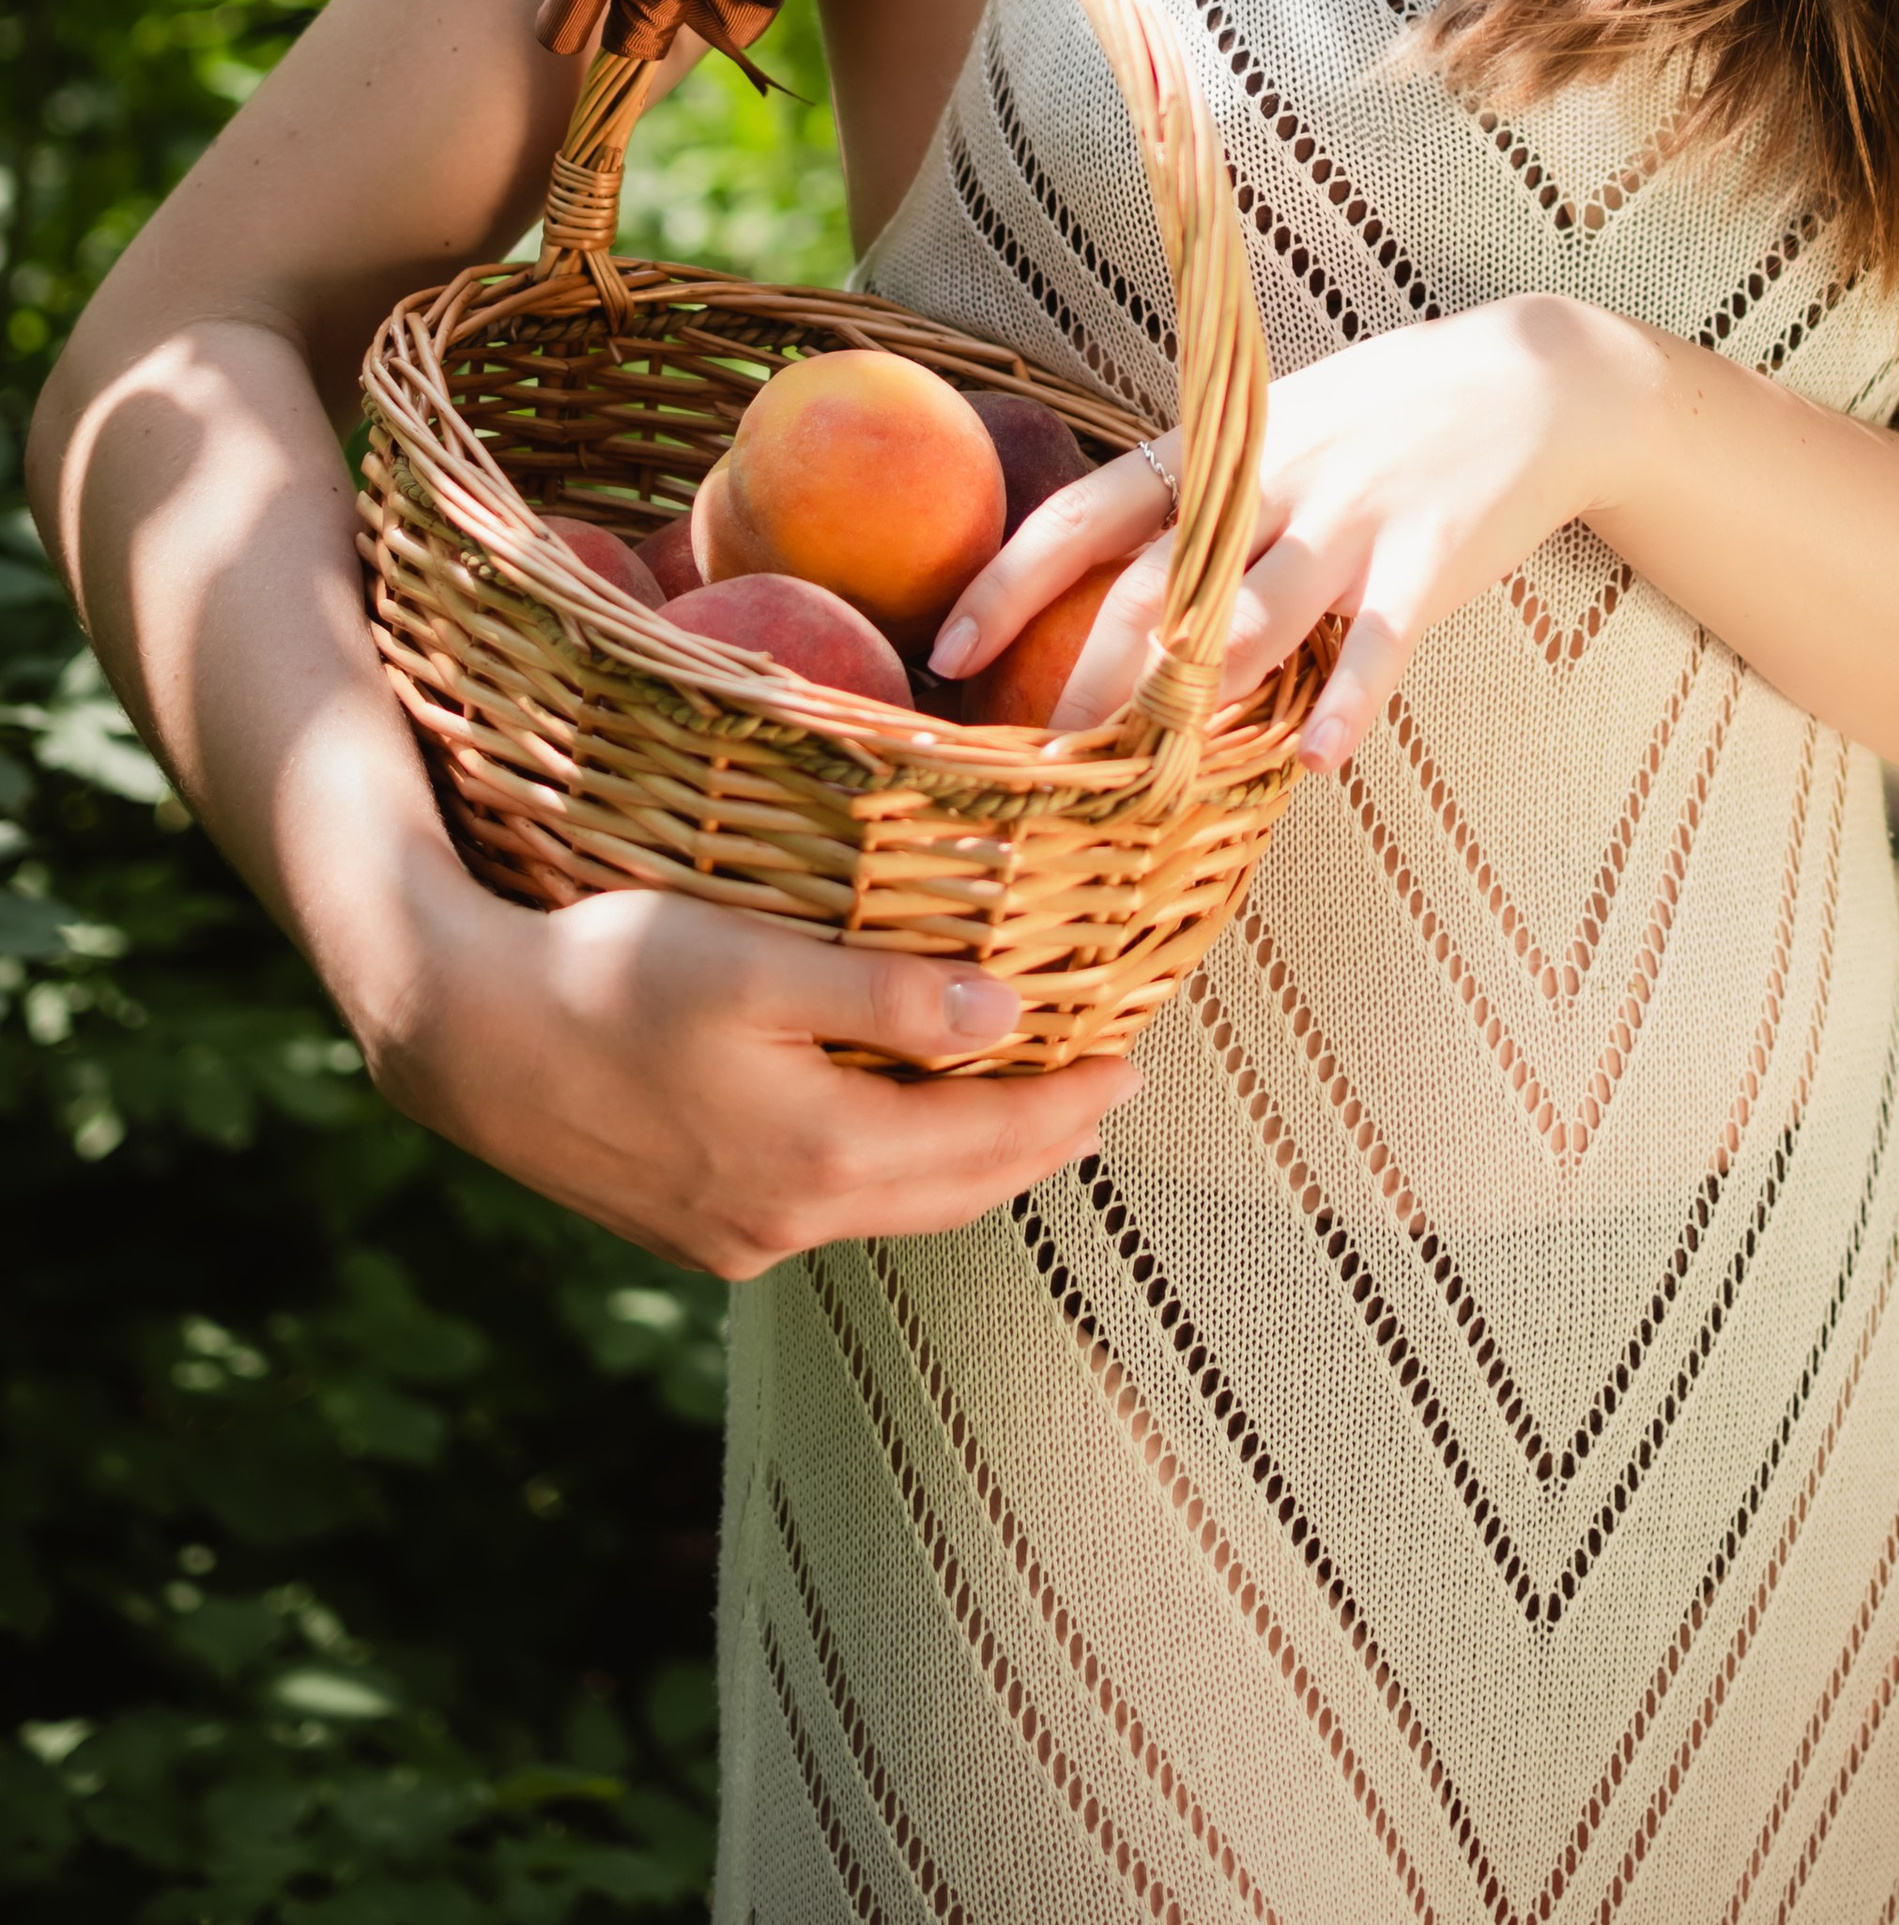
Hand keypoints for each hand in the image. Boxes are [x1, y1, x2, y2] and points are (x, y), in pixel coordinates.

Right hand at [370, 852, 1143, 1279]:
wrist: (463, 1039)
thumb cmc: (608, 973)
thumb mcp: (756, 962)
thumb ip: (885, 991)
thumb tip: (1007, 1011)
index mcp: (820, 1154)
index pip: (988, 1137)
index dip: (1068, 1100)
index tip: (1132, 1060)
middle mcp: (788, 1221)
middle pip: (952, 1191)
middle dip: (1037, 1145)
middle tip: (1103, 1099)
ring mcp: (736, 1240)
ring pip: (893, 1210)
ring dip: (967, 1167)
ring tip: (1024, 1121)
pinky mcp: (692, 1233)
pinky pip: (829, 1213)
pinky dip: (891, 1176)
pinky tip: (896, 1138)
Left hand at [928, 295, 1628, 771]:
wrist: (1533, 377)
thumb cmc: (1381, 420)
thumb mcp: (1272, 435)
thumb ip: (1197, 506)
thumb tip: (1104, 599)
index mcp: (1215, 447)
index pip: (1086, 514)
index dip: (1009, 582)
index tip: (944, 652)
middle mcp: (1268, 476)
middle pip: (1154, 584)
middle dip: (1089, 676)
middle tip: (1038, 763)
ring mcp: (1350, 513)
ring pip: (1254, 610)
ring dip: (1199, 696)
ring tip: (1149, 777)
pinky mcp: (1431, 551)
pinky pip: (1381, 636)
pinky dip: (1348, 698)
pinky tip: (1316, 761)